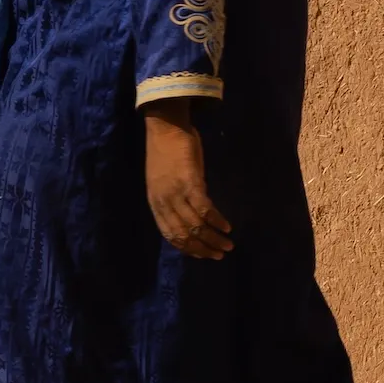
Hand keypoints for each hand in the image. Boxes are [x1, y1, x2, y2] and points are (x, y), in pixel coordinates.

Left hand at [143, 100, 232, 258]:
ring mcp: (176, 193)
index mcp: (155, 203)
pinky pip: (205, 209)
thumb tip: (191, 212)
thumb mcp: (163, 180)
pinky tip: (226, 226)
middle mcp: (164, 202)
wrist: (165, 127)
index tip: (202, 255)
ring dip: (213, 238)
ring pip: (195, 226)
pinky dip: (217, 221)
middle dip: (203, 249)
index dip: (187, 249)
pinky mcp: (190, 182)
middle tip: (219, 255)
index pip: (170, 235)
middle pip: (184, 235)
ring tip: (228, 244)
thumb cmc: (166, 150)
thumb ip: (174, 198)